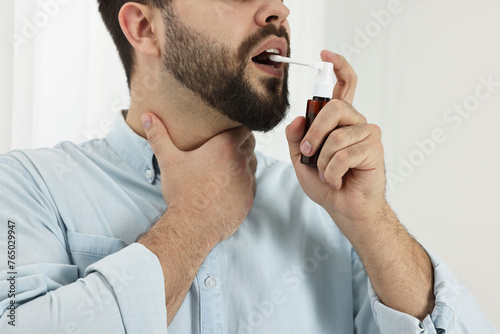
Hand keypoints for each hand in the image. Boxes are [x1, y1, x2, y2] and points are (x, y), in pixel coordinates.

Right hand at [141, 113, 256, 243]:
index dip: (238, 127)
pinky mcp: (249, 198)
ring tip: (228, 165)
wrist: (192, 226)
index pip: (244, 128)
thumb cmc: (181, 192)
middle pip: (251, 144)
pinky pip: (252, 184)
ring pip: (253, 163)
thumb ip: (159, 136)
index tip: (229, 129)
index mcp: (224, 147)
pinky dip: (245, 182)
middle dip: (242, 143)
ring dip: (244, 162)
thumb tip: (146, 117)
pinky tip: (231, 185)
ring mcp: (247, 181)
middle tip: (227, 147)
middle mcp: (240, 162)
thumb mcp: (168, 161)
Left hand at [286, 51, 385, 235]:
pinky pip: (345, 154)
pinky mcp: (374, 148)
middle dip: (315, 132)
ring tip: (328, 174)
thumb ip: (296, 137)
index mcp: (339, 121)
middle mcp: (355, 122)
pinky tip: (339, 179)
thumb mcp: (301, 159)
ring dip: (324, 161)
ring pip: (337, 136)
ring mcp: (367, 133)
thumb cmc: (326, 182)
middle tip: (309, 153)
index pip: (344, 86)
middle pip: (335, 107)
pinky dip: (334, 171)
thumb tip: (298, 119)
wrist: (344, 208)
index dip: (338, 67)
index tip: (326, 54)